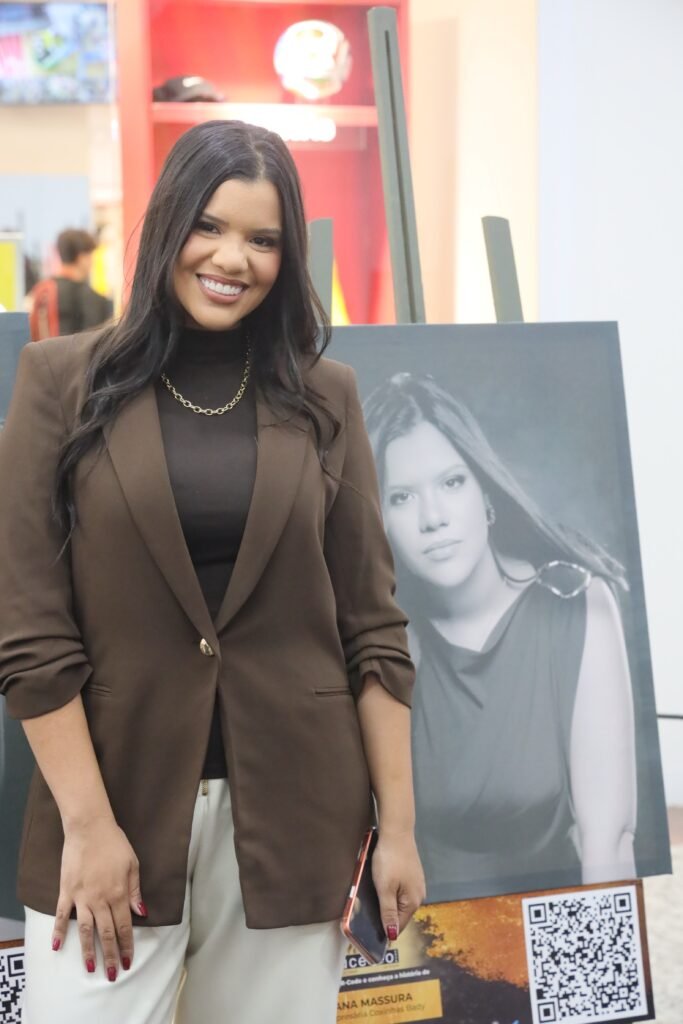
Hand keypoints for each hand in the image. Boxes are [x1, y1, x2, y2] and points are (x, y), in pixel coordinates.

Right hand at [52, 815, 145, 979]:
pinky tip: (57, 946)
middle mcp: (100, 899)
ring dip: (88, 950)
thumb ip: (135, 890)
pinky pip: (61, 915)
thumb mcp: (133, 864)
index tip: (127, 962)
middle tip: (111, 974)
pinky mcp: (67, 891)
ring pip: (85, 930)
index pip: (124, 926)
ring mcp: (82, 897)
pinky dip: (58, 931)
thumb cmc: (114, 843)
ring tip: (91, 968)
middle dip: (110, 955)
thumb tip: (142, 913)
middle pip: (106, 933)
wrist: (90, 828)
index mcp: (119, 893)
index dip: (126, 946)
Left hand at [371, 830, 424, 940]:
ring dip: (388, 902)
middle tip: (369, 910)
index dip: (385, 929)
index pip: (399, 925)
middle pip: (400, 914)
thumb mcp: (385, 888)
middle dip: (386, 915)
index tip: (369, 929)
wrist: (397, 832)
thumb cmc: (389, 861)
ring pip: (400, 901)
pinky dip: (392, 891)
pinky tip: (383, 883)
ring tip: (374, 895)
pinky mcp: (413, 874)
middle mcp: (419, 895)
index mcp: (413, 902)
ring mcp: (417, 884)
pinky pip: (401, 890)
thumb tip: (392, 935)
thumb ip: (388, 912)